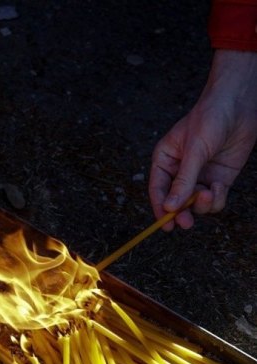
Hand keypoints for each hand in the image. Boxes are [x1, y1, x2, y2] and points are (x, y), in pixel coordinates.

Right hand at [149, 50, 256, 229]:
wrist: (238, 104)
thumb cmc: (209, 120)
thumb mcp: (194, 151)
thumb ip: (183, 181)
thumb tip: (170, 208)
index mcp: (165, 161)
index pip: (158, 189)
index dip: (160, 208)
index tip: (165, 225)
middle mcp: (180, 171)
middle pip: (176, 201)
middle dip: (182, 212)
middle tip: (186, 224)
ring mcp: (200, 176)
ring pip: (195, 203)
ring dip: (201, 203)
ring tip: (209, 192)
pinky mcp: (219, 178)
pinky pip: (213, 198)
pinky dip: (216, 198)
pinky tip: (218, 186)